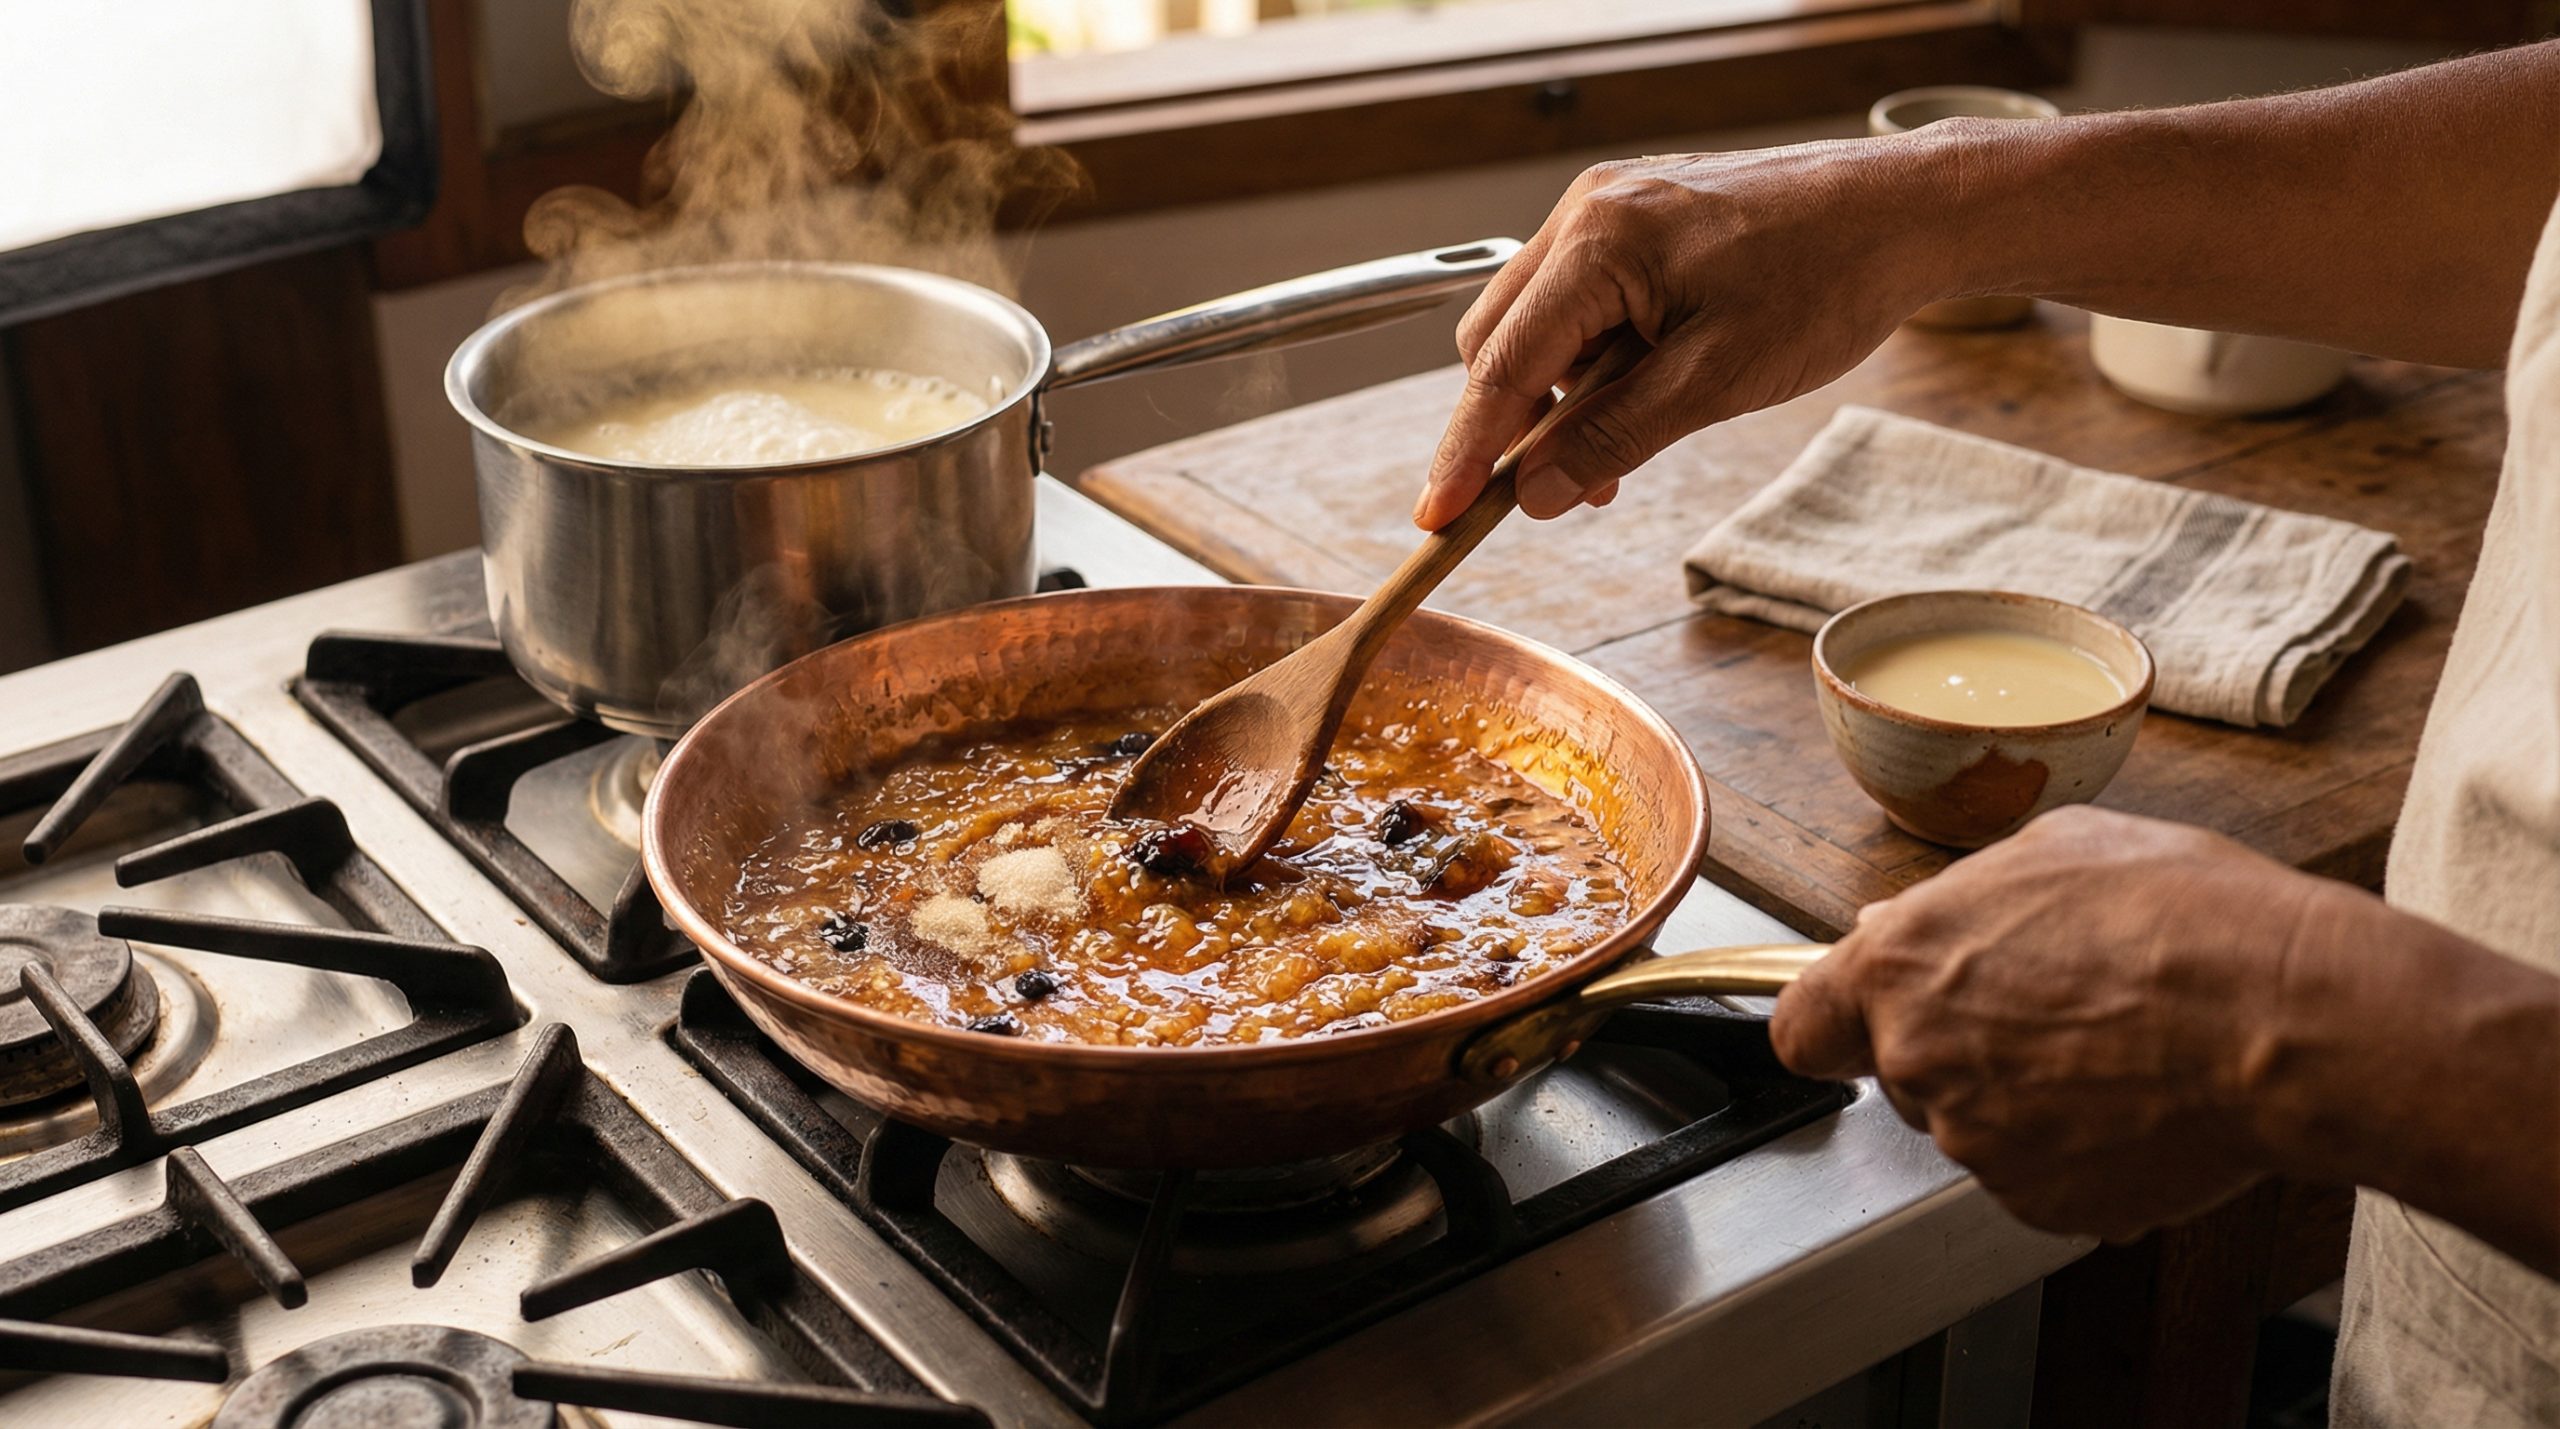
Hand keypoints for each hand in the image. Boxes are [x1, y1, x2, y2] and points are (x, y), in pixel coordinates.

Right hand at [1415, 135, 1972, 528]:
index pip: (1501, 365)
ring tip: (1616, 455)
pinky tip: (1636, 400)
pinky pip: (1580, 302)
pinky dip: (1591, 364)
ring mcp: (1610, 209)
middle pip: (1499, 339)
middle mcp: (1588, 212)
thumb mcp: (1716, 381)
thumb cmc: (1828, 279)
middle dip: (1514, 424)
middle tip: (1550, 496)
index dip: (1468, 451)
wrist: (1904, 213)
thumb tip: (1534, 496)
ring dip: (1558, 398)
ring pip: (1537, 324)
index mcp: (1599, 241)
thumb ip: (1612, 438)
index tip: (1438, 517)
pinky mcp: (1637, 221)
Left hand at [1768, 806, 2324, 1239]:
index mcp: (1902, 965)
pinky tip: (2140, 1099)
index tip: (1856, 1022)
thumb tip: (1905, 921)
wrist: (2288, 1020)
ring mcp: (1978, 1141)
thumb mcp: (2056, 852)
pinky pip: (2038, 1175)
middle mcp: (1919, 1058)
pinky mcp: (2043, 1203)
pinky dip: (2076, 1150)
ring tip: (2115, 1048)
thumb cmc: (2187, 921)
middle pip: (1901, 1071)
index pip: (1802, 1025)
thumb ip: (1960, 898)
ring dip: (2022, 1097)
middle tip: (2048, 1010)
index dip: (1832, 1023)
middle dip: (1955, 1047)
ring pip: (1974, 1124)